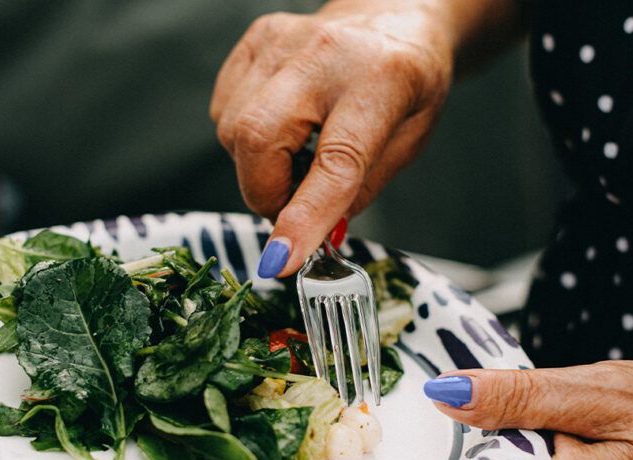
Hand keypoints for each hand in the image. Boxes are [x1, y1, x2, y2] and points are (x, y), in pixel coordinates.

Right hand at [210, 0, 454, 276]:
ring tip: (297, 159)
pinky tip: (283, 129)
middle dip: (266, 194)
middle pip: (258, 140)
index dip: (304, 217)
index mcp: (382, 81)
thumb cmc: (406, 82)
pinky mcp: (255, 41)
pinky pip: (224, 111)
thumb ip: (358, 192)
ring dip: (258, 168)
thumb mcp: (408, 143)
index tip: (280, 261)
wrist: (394, 16)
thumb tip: (309, 238)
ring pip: (232, 131)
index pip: (335, 162)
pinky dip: (245, 140)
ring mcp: (282, 42)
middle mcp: (325, 55)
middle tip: (293, 208)